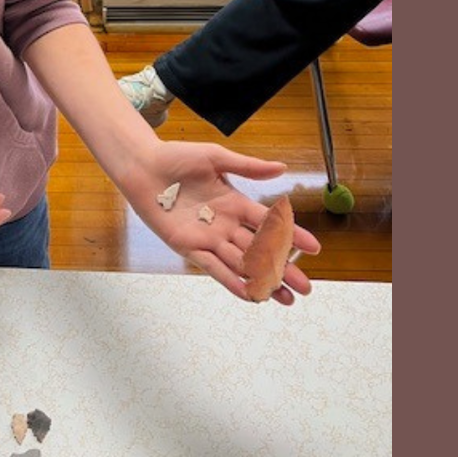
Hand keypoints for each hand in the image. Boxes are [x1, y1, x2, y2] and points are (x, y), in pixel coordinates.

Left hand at [117, 141, 320, 304]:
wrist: (143, 166)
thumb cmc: (176, 158)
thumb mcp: (217, 158)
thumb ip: (249, 167)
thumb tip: (282, 167)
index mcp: (234, 203)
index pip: (270, 223)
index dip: (292, 236)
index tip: (314, 249)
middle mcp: (225, 224)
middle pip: (260, 250)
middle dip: (283, 269)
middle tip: (305, 287)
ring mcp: (208, 237)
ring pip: (241, 264)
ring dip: (262, 281)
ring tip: (285, 298)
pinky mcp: (189, 246)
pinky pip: (213, 267)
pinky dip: (231, 280)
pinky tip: (249, 293)